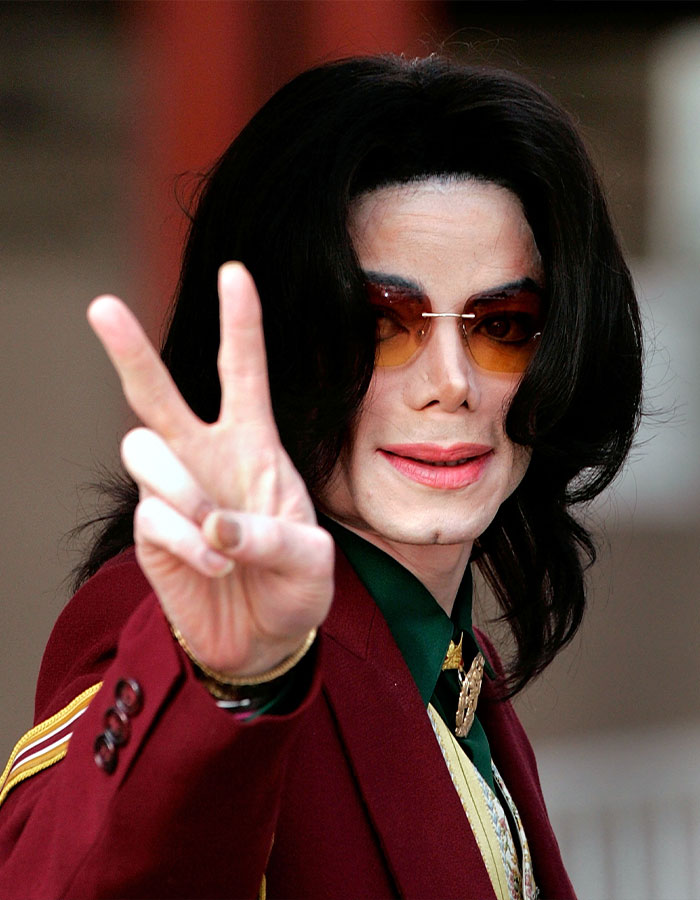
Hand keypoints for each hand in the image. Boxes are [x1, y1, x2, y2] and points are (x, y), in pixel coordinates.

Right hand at [87, 263, 333, 677]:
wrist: (264, 640)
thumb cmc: (296, 587)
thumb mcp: (311, 562)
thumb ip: (273, 537)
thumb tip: (214, 524)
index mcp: (256, 447)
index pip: (242, 374)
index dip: (240, 324)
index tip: (233, 273)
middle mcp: (207, 458)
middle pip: (157, 394)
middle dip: (130, 351)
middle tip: (102, 306)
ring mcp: (174, 493)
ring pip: (142, 448)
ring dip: (183, 489)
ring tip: (219, 538)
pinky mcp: (151, 532)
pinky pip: (152, 515)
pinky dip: (188, 542)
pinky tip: (215, 566)